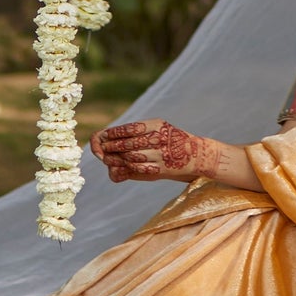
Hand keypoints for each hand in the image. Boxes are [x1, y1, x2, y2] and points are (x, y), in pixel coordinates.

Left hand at [89, 118, 221, 183]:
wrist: (195, 155)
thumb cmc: (169, 140)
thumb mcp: (157, 128)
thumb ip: (135, 133)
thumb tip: (106, 137)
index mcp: (157, 125)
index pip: (130, 128)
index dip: (113, 133)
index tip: (102, 135)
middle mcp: (158, 139)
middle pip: (127, 144)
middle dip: (110, 146)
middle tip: (100, 148)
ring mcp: (159, 155)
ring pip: (129, 158)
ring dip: (114, 159)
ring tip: (106, 158)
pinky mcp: (160, 170)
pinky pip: (137, 170)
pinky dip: (124, 169)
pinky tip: (118, 167)